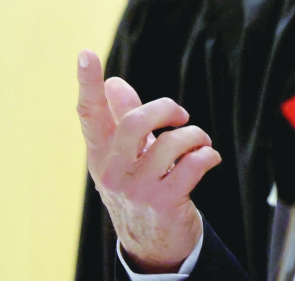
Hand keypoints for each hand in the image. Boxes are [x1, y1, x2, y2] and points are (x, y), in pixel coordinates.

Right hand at [76, 50, 220, 272]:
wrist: (153, 241)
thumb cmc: (142, 185)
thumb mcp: (127, 154)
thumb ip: (123, 118)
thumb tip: (114, 82)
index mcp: (101, 153)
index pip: (89, 114)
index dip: (88, 84)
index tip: (85, 54)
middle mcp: (113, 171)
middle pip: (135, 122)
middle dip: (167, 109)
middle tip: (182, 116)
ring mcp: (137, 189)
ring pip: (172, 142)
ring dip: (196, 136)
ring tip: (201, 143)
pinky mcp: (163, 201)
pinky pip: (194, 164)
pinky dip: (208, 155)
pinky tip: (210, 158)